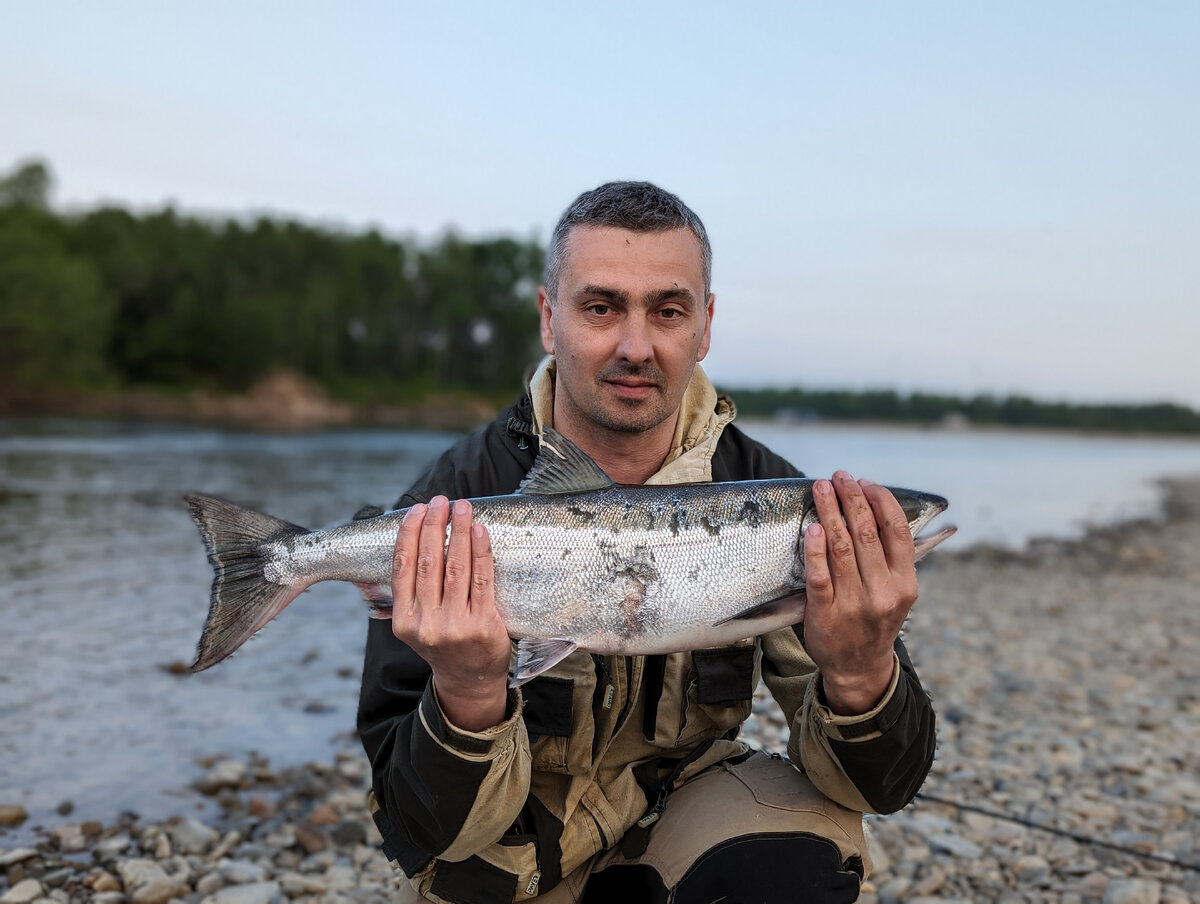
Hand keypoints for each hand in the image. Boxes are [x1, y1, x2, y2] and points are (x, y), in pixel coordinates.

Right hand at [391, 496, 511, 730]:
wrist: (469, 680)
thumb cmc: (442, 641)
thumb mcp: (413, 624)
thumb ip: (405, 591)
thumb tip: (397, 547)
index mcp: (403, 619)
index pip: (403, 567)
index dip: (410, 534)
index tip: (418, 509)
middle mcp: (425, 623)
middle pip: (428, 563)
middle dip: (435, 526)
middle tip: (442, 501)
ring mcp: (454, 625)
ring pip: (455, 568)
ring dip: (458, 532)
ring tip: (463, 508)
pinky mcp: (482, 625)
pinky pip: (481, 580)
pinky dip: (480, 552)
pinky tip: (479, 532)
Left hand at [802, 471, 917, 714]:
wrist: (859, 668)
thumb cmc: (876, 620)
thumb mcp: (899, 593)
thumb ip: (896, 557)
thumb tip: (889, 509)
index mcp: (905, 583)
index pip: (896, 530)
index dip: (881, 500)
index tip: (866, 482)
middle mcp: (882, 592)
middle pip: (866, 533)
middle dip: (852, 498)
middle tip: (839, 476)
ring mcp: (853, 604)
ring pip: (841, 547)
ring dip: (830, 512)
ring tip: (821, 488)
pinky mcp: (825, 614)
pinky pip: (819, 575)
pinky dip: (815, 549)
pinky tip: (812, 528)